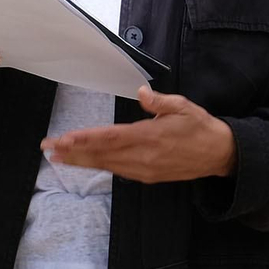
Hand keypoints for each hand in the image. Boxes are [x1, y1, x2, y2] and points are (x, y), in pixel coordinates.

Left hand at [44, 86, 236, 182]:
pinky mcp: (148, 176)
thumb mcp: (184, 107)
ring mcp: (145, 169)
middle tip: (49, 148)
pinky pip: (118, 170)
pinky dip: (99, 166)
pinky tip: (86, 162)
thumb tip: (141, 92)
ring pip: (107, 164)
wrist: (219, 154)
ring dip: (81, 161)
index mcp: (151, 136)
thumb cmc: (201, 127)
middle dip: (73, 152)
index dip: (85, 139)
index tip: (64, 138)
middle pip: (102, 154)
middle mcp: (144, 156)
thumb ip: (159, 101)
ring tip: (58, 157)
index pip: (110, 138)